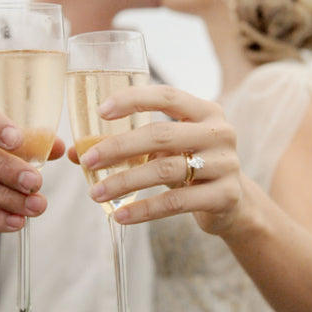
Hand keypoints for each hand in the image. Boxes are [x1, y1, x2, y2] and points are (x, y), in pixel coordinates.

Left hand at [75, 84, 243, 234]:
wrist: (234, 203)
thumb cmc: (191, 167)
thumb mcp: (167, 150)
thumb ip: (130, 146)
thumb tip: (78, 152)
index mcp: (205, 111)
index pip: (166, 96)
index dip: (133, 100)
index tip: (100, 111)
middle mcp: (219, 132)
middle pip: (160, 135)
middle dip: (118, 147)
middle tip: (88, 161)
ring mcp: (226, 164)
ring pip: (165, 170)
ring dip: (125, 181)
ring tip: (96, 193)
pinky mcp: (225, 195)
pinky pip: (176, 202)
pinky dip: (144, 210)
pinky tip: (121, 215)